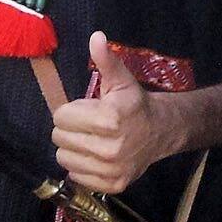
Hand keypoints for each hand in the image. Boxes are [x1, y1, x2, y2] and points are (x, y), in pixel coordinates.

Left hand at [51, 32, 165, 194]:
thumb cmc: (134, 104)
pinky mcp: (112, 184)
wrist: (161, 132)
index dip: (69, 111)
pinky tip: (95, 155)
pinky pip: (75, 176)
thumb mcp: (121, 80)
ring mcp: (110, 169)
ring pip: (63, 158)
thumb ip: (105, 60)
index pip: (60, 117)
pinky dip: (81, 166)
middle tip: (87, 125)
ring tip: (90, 139)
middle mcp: (110, 147)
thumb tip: (96, 37)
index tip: (85, 110)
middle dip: (69, 129)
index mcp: (109, 118)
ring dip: (72, 148)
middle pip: (59, 138)